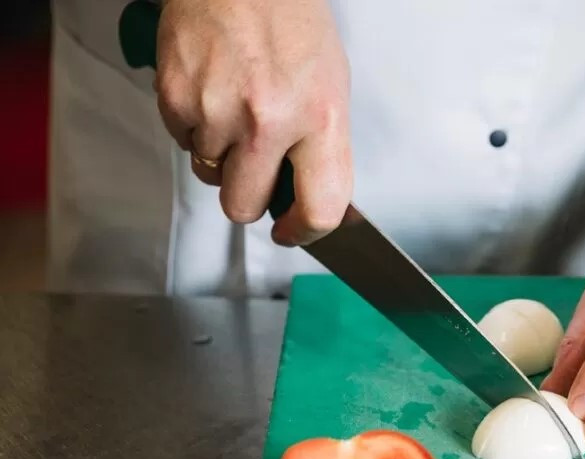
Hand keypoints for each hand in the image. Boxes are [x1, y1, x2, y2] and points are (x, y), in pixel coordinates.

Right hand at [156, 0, 351, 245]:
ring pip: (210, 174)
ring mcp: (218, 110)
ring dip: (221, 156)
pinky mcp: (176, 97)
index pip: (321, 207)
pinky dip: (195, 126)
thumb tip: (312, 198)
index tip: (292, 231)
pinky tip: (212, 91)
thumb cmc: (291, 23)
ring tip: (235, 109)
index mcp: (321, 118)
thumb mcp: (331, 87)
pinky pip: (183, 141)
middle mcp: (269, 120)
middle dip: (248, 198)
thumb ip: (322, 147)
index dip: (305, 232)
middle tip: (255, 172)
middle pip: (244, 207)